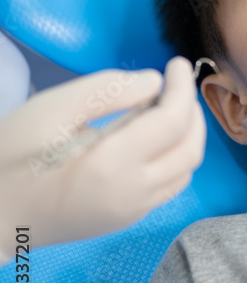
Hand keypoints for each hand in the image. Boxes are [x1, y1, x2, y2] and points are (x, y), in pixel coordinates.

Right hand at [0, 56, 205, 263]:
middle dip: (192, 110)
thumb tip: (155, 83)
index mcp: (113, 167)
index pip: (173, 122)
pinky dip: (174, 156)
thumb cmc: (12, 157)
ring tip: (163, 105)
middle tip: (174, 82)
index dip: (182, 87)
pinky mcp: (126, 219)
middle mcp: (133, 195)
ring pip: (185, 170)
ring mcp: (132, 212)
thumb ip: (107, 91)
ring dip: (187, 134)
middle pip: (190, 149)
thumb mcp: (51, 110)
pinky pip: (169, 185)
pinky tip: (150, 136)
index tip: (175, 63)